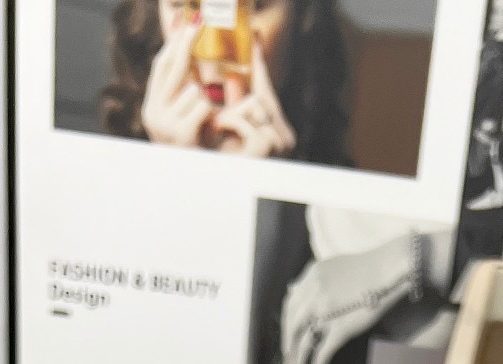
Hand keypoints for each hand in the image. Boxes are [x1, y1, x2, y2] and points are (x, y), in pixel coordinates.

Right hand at [141, 21, 210, 147]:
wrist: (193, 192)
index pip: (161, 67)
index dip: (173, 43)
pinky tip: (211, 134)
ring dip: (209, 104)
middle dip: (186, 42)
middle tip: (198, 21)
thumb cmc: (195, 156)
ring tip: (209, 128)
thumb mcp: (183, 122)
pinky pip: (203, 106)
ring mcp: (165, 125)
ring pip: (195, 90)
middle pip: (173, 68)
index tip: (185, 23)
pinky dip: (213, 117)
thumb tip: (187, 58)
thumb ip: (183, 95)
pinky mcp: (180, 134)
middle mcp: (153, 115)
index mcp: (151, 110)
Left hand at [213, 42, 295, 156]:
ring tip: (219, 136)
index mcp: (279, 134)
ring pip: (253, 102)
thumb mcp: (229, 132)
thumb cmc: (222, 164)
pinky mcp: (267, 145)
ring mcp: (279, 143)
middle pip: (261, 95)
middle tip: (217, 123)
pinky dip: (228, 123)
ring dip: (229, 116)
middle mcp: (285, 139)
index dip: (259, 62)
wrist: (220, 190)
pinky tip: (222, 137)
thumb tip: (233, 77)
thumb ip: (235, 107)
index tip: (256, 35)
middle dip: (235, 105)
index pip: (268, 90)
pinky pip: (243, 117)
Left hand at [279, 236, 414, 363]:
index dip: (286, 325)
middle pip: (292, 327)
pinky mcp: (340, 329)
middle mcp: (313, 295)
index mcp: (310, 278)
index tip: (287, 339)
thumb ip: (312, 279)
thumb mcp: (332, 266)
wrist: (387, 269)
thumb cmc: (366, 267)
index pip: (289, 305)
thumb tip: (292, 289)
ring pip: (303, 344)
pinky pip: (321, 354)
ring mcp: (325, 313)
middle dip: (287, 349)